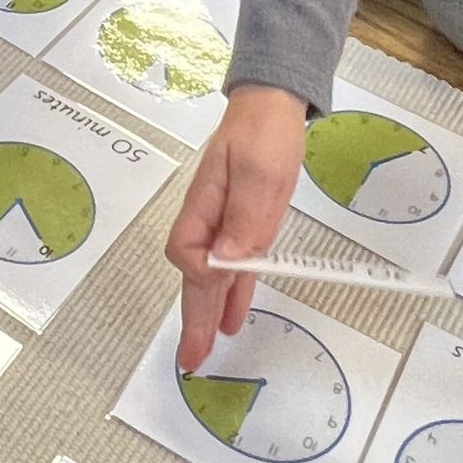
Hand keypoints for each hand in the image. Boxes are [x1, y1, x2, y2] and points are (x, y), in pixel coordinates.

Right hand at [165, 85, 306, 369]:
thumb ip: (243, 215)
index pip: (190, 254)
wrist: (273, 103)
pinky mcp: (242, 223)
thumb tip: (225, 260)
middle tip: (193, 359)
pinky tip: (233, 315)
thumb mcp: (259, 170)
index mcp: (205, 205)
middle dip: (194, 318)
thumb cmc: (264, 130)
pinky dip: (232, 294)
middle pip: (195, 277)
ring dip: (208, 313)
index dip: (203, 278)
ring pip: (211, 277)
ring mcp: (223, 222)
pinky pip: (231, 267)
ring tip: (208, 349)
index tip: (222, 293)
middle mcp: (208, 218)